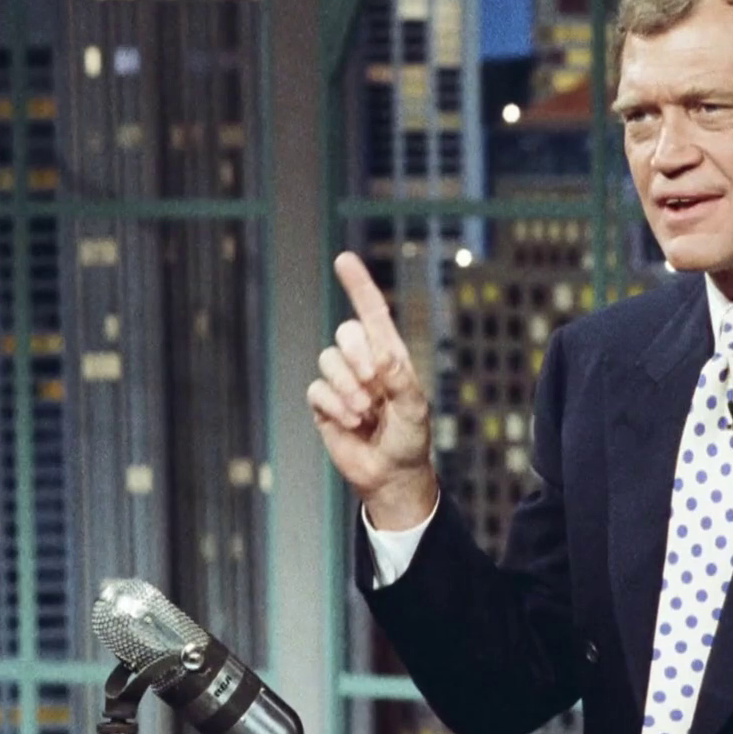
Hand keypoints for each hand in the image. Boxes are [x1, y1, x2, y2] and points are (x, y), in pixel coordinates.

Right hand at [307, 252, 437, 527]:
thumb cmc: (410, 438)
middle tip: (373, 382)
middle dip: (356, 353)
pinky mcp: (324, 404)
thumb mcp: (415, 409)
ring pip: (327, 360)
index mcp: (390, 355)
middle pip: (346, 331)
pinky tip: (351, 422)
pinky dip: (335, 405)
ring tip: (365, 412)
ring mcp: (342, 382)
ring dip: (347, 385)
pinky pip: (317, 389)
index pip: (372, 312)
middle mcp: (363, 362)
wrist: (391, 474)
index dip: (358, 285)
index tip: (344, 259)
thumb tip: (380, 357)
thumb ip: (400, 380)